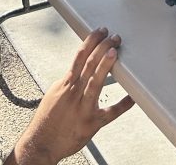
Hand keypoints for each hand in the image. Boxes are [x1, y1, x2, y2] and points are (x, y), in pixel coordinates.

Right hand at [10, 28, 133, 164]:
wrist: (42, 143)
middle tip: (113, 37)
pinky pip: (110, 113)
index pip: (79, 56)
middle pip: (89, 64)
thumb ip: (68, 81)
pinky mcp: (91, 123)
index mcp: (66, 84)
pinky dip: (123, 105)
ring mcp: (83, 107)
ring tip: (115, 51)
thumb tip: (78, 69)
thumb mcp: (55, 93)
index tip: (100, 32)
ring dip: (105, 65)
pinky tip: (133, 97)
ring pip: (95, 82)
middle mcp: (74, 92)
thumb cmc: (47, 120)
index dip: (91, 41)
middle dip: (102, 47)